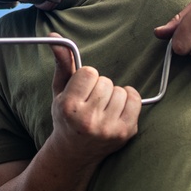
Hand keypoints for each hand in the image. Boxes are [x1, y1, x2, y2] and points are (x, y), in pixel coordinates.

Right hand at [47, 32, 140, 165]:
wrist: (74, 153)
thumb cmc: (66, 117)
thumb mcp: (59, 91)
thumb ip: (61, 63)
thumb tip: (55, 37)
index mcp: (69, 107)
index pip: (89, 72)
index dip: (85, 79)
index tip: (81, 92)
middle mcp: (88, 120)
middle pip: (105, 81)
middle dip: (99, 87)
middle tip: (91, 102)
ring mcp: (108, 128)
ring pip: (120, 91)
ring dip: (113, 95)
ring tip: (102, 108)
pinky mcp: (125, 133)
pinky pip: (135, 100)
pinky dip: (129, 99)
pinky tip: (117, 109)